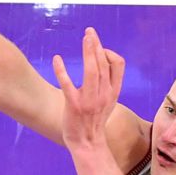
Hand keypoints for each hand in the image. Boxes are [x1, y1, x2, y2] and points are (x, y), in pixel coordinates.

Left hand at [52, 28, 125, 149]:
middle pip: (104, 64)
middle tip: (89, 31)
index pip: (118, 65)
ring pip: (92, 71)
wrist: (88, 143)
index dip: (109, 52)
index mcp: (113, 91)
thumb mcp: (108, 100)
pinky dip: (62, 71)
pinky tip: (57, 59)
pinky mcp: (74, 106)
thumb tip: (102, 60)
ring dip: (88, 52)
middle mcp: (104, 94)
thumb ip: (108, 83)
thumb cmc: (94, 120)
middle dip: (97, 45)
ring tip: (84, 38)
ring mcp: (90, 100)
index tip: (98, 46)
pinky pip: (68, 85)